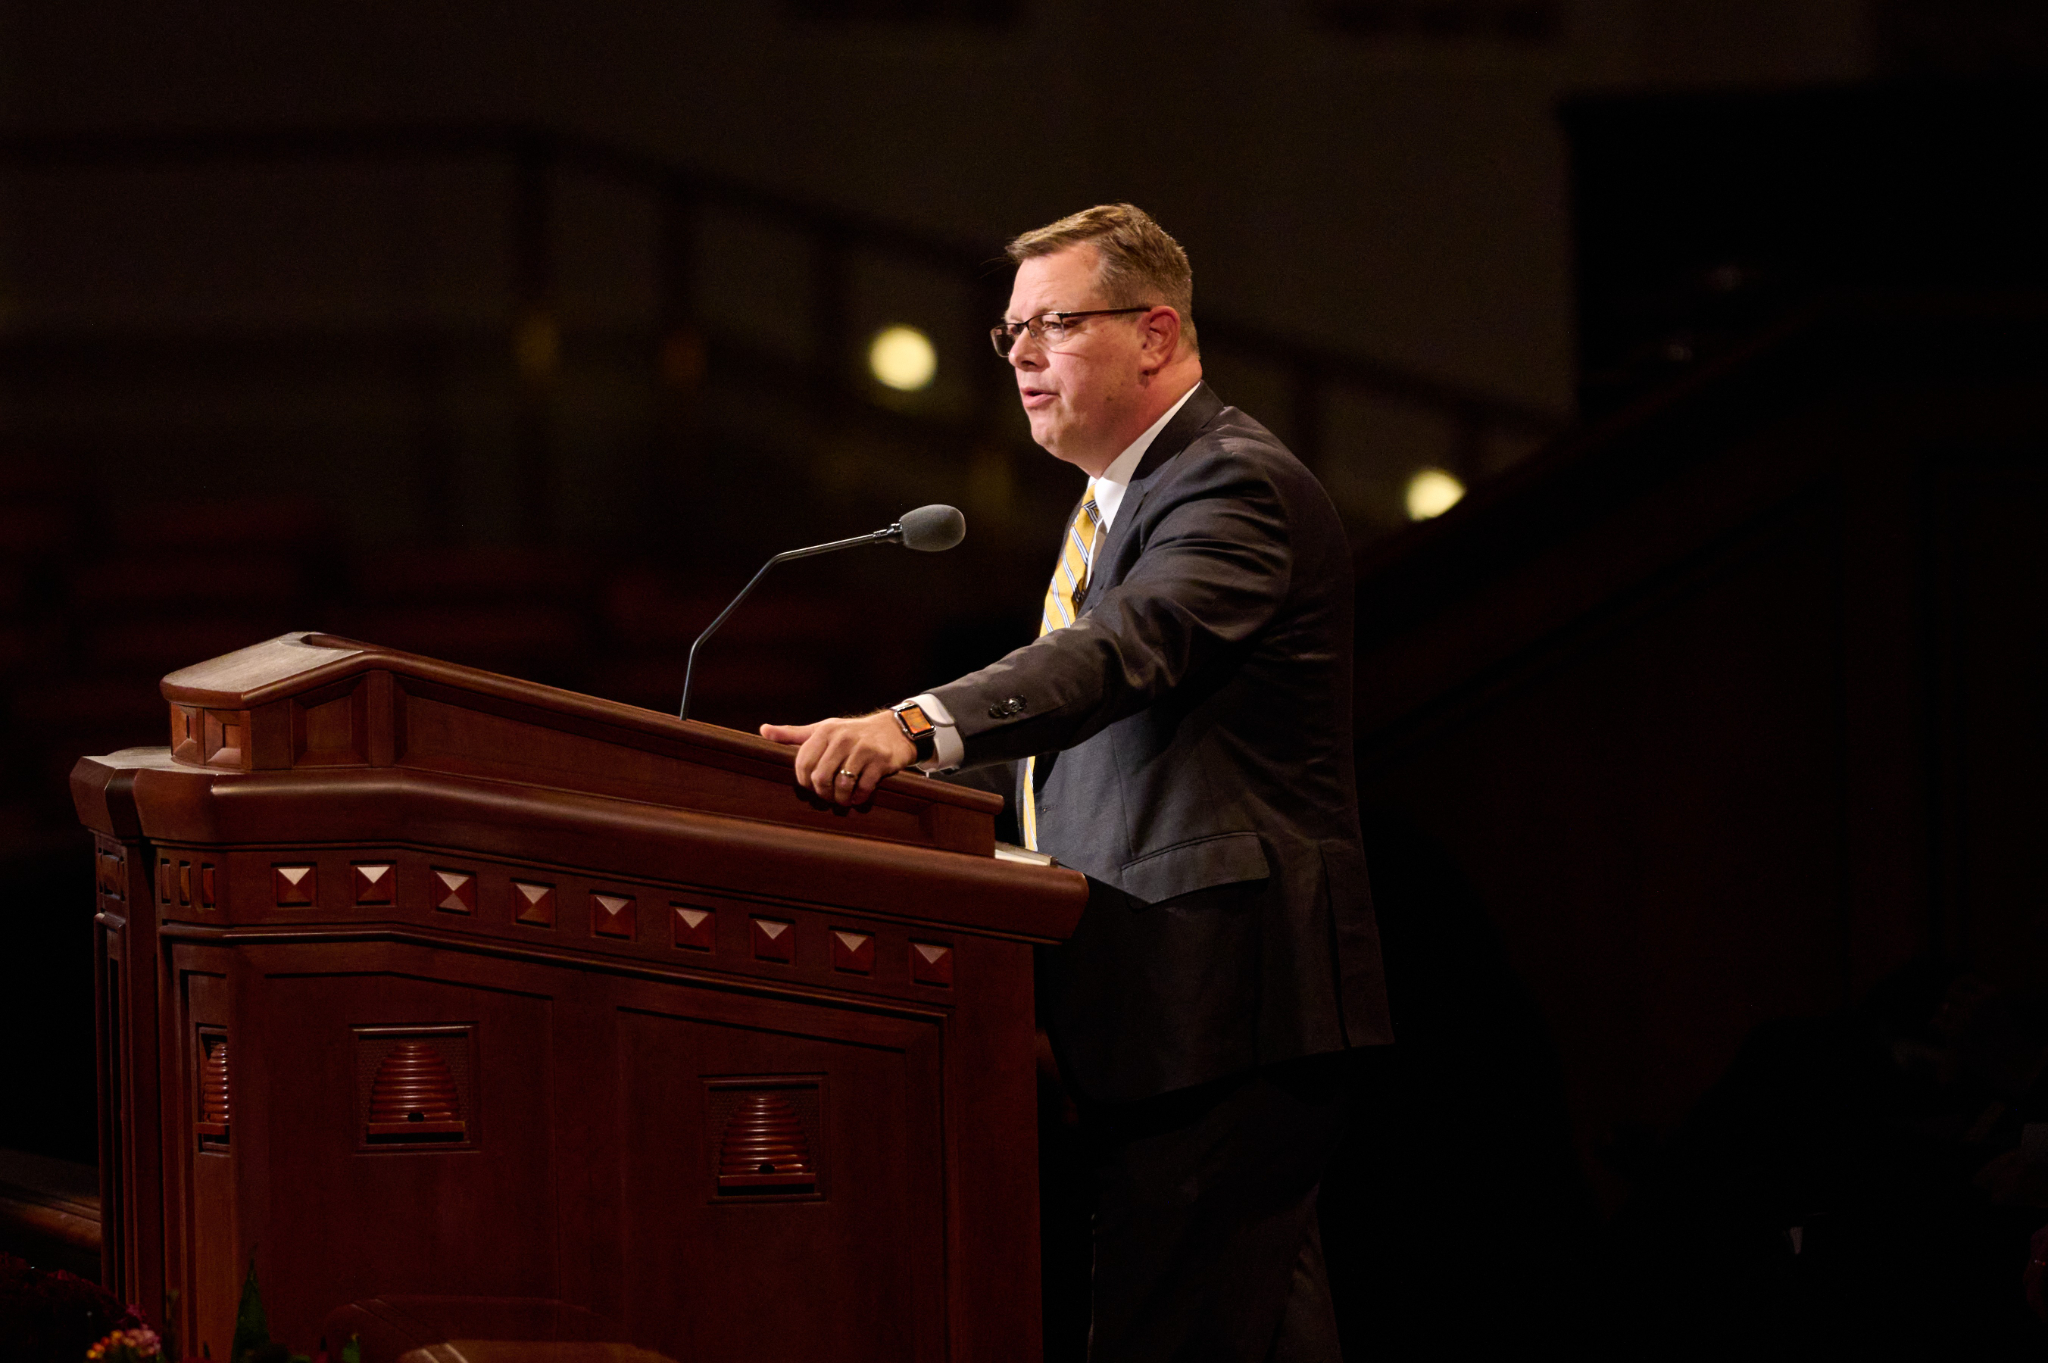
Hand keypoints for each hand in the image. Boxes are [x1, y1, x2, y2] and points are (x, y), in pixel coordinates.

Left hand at [759, 710, 915, 805]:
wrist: (893, 730)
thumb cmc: (852, 733)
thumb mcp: (822, 730)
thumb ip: (793, 734)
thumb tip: (763, 730)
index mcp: (824, 731)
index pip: (803, 764)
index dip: (805, 782)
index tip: (813, 787)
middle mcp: (843, 738)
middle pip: (821, 777)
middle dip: (823, 793)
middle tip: (828, 797)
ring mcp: (863, 748)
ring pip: (842, 784)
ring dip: (841, 799)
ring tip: (843, 799)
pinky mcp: (881, 760)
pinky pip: (864, 787)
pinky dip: (859, 798)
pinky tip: (859, 797)